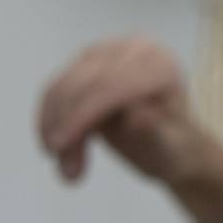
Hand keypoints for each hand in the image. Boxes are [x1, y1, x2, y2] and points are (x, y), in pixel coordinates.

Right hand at [37, 36, 222, 222]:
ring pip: (62, 86)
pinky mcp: (87, 62)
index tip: (60, 147)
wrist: (168, 144)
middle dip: (66, 126)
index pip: (112, 84)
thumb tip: (137, 115)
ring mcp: (109, 52)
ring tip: (69, 171)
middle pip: (83, 82)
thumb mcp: (169, 147)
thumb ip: (153, 130)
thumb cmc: (174, 147)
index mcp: (161, 65)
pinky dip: (48, 122)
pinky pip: (55, 89)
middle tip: (67, 172)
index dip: (82, 114)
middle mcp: (136, 49)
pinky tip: (55, 152)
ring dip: (53, 129)